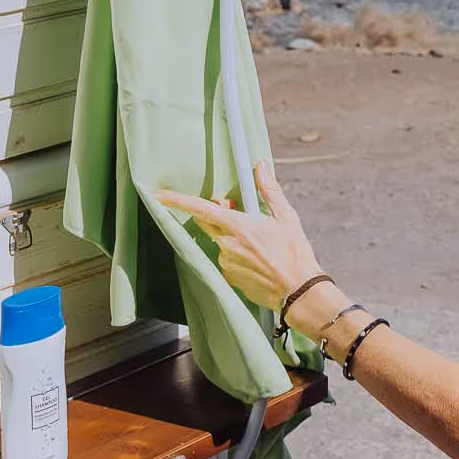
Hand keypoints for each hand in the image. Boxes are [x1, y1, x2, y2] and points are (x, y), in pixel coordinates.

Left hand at [153, 165, 322, 310]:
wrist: (299, 291)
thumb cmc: (295, 253)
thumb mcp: (286, 217)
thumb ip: (269, 190)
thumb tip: (260, 167)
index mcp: (239, 227)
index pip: (202, 209)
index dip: (177, 200)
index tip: (159, 194)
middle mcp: (227, 245)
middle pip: (207, 223)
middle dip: (216, 213)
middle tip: (237, 211)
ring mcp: (226, 264)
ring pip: (219, 242)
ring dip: (230, 237)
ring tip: (258, 244)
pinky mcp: (228, 278)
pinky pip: (225, 260)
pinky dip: (235, 255)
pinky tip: (256, 259)